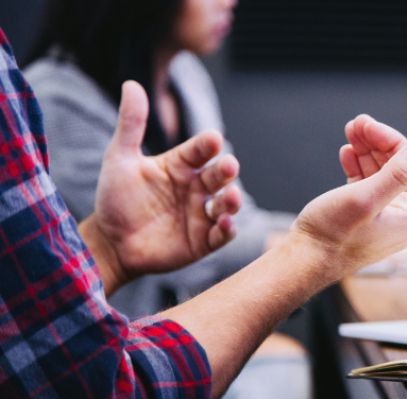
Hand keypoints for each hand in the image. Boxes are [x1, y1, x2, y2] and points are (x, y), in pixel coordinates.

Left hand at [80, 81, 241, 292]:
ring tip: (230, 197)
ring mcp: (201, 214)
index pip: (200, 150)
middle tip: (228, 166)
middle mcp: (196, 187)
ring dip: (232, 200)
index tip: (213, 139)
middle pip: (218, 175)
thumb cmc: (115, 198)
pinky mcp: (203, 241)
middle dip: (226, 170)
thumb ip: (131, 124)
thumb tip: (131, 84)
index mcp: (180, 165)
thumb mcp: (120, 159)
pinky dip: (227, 229)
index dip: (207, 144)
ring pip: (226, 204)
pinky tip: (225, 224)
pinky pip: (222, 234)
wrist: (109, 242)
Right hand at [287, 114, 406, 276]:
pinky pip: (368, 186)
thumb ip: (398, 173)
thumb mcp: (365, 198)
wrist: (303, 262)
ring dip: (366, 151)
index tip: (366, 123)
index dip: (389, 139)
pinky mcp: (365, 219)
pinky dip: (358, 167)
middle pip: (397, 167)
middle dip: (376, 142)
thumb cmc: (332, 235)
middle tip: (356, 123)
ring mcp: (384, 219)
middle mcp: (403, 218)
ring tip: (350, 133)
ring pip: (381, 174)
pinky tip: (347, 154)